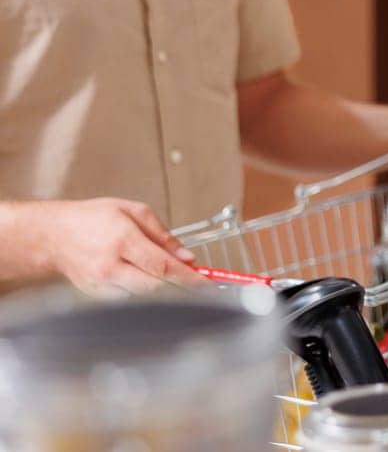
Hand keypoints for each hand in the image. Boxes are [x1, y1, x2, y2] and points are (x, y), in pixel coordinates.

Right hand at [32, 198, 210, 296]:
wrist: (54, 236)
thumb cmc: (92, 219)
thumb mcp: (133, 211)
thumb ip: (163, 235)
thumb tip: (187, 256)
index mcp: (122, 240)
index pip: (163, 266)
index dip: (189, 277)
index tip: (207, 282)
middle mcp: (110, 266)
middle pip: (155, 288)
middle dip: (182, 289)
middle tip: (201, 286)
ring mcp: (101, 284)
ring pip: (143, 298)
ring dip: (166, 294)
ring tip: (180, 284)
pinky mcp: (96, 295)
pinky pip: (128, 300)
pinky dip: (145, 296)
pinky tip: (153, 286)